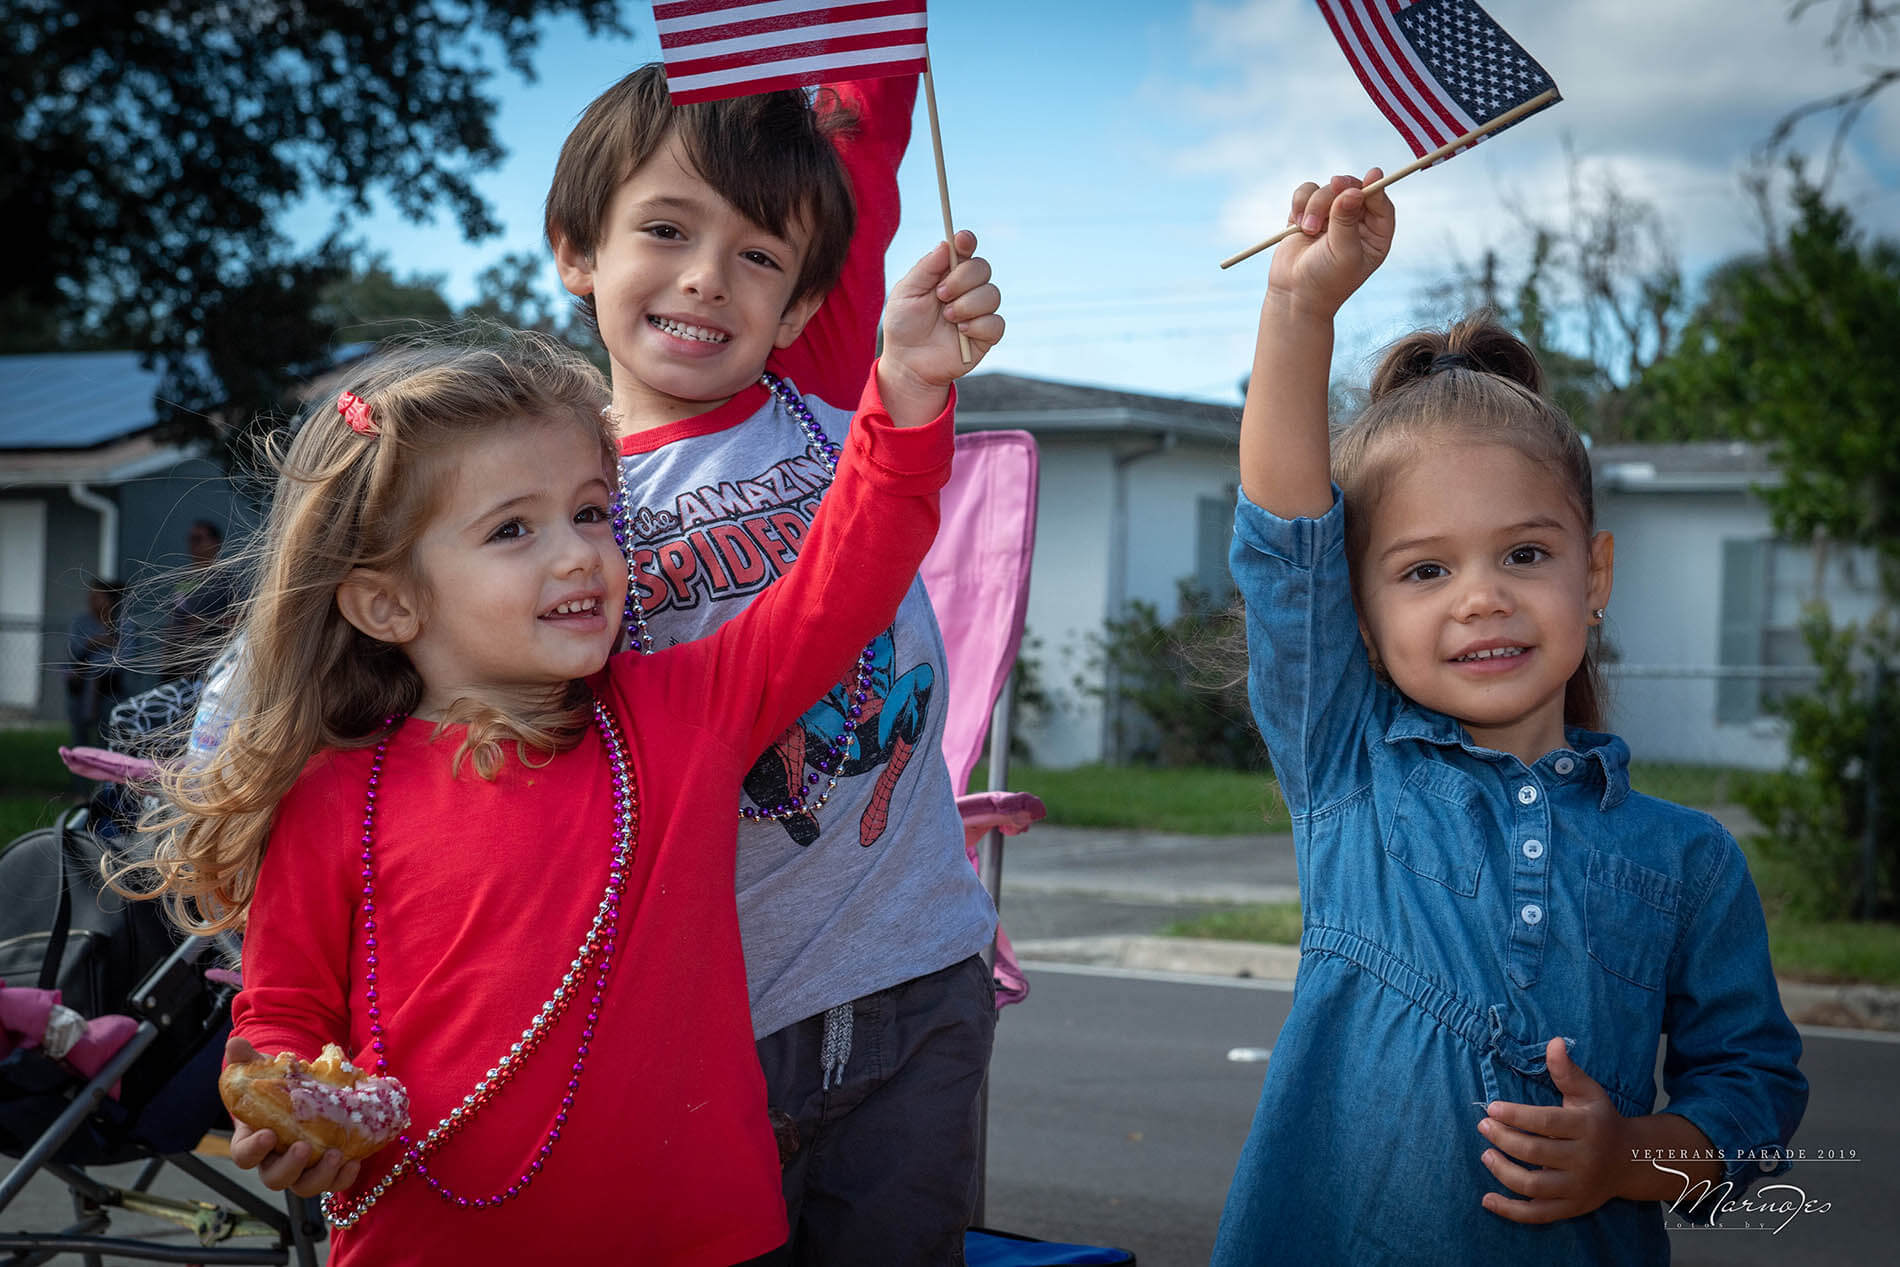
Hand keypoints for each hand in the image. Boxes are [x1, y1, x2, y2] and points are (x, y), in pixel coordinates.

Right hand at [224, 1036, 360, 1196]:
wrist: (303, 1097)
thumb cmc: (276, 1089)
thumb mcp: (263, 1072)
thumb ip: (247, 1060)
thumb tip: (235, 1042)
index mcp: (253, 1142)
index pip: (243, 1156)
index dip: (253, 1150)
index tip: (268, 1135)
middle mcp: (274, 1161)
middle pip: (275, 1179)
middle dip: (290, 1167)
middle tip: (305, 1148)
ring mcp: (302, 1170)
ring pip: (304, 1187)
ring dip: (320, 1176)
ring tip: (337, 1155)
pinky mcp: (325, 1170)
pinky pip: (332, 1184)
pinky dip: (343, 1179)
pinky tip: (354, 1162)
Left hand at [877, 229, 1003, 420]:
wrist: (908, 363)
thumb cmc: (904, 325)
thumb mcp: (906, 292)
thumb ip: (926, 268)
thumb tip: (947, 244)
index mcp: (948, 273)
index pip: (966, 249)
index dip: (967, 241)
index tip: (961, 241)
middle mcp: (967, 288)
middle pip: (983, 268)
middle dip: (962, 279)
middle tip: (941, 295)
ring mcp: (979, 311)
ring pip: (992, 294)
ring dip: (967, 304)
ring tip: (947, 317)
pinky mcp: (986, 335)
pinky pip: (996, 323)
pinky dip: (978, 325)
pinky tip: (961, 332)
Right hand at [1266, 170, 1394, 318]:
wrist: (1294, 296)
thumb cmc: (1325, 281)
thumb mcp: (1343, 252)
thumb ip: (1347, 221)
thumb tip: (1353, 191)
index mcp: (1375, 235)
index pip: (1380, 203)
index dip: (1376, 187)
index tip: (1372, 175)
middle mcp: (1355, 222)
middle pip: (1352, 188)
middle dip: (1339, 191)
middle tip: (1333, 186)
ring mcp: (1331, 216)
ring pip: (1327, 188)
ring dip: (1315, 204)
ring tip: (1308, 230)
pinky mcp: (1307, 214)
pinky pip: (1306, 192)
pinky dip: (1300, 202)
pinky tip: (1297, 223)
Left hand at [1477, 1037, 1629, 1222]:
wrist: (1631, 1161)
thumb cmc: (1601, 1120)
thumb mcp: (1588, 1092)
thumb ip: (1567, 1070)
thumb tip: (1554, 1041)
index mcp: (1587, 1127)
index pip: (1546, 1122)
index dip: (1515, 1115)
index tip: (1490, 1108)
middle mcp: (1584, 1159)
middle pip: (1536, 1152)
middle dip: (1503, 1139)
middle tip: (1483, 1127)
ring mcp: (1578, 1187)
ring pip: (1534, 1186)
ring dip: (1504, 1172)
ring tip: (1486, 1155)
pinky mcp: (1572, 1207)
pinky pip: (1539, 1214)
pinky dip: (1511, 1211)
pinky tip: (1488, 1200)